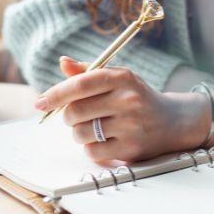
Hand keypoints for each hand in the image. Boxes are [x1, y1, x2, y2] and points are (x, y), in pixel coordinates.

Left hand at [35, 56, 208, 164]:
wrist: (174, 121)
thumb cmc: (138, 98)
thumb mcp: (118, 79)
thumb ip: (88, 72)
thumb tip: (63, 62)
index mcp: (122, 77)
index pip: (81, 84)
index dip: (56, 93)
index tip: (39, 103)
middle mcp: (128, 100)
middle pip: (75, 111)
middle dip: (70, 116)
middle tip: (79, 115)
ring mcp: (131, 125)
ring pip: (81, 133)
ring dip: (80, 133)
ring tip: (96, 128)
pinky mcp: (131, 148)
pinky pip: (92, 151)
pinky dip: (92, 148)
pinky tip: (105, 141)